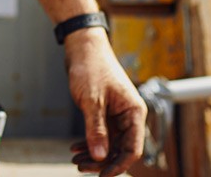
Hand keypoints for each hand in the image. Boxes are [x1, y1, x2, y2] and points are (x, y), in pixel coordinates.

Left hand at [65, 29, 146, 175]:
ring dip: (93, 152)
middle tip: (80, 167)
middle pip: (119, 148)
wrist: (82, 46)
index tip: (102, 175)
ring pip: (108, 142)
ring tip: (75, 160)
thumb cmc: (91, 67)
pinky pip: (100, 132)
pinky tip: (76, 147)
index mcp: (134, 112)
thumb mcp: (92, 101)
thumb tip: (100, 156)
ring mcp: (117, 114)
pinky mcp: (105, 111)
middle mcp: (129, 115)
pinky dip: (89, 141)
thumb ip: (96, 129)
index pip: (132, 149)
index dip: (118, 165)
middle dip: (101, 160)